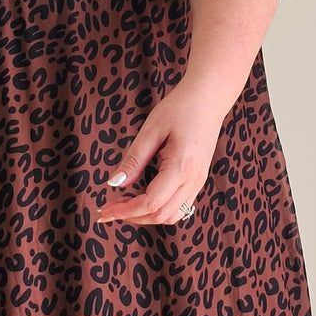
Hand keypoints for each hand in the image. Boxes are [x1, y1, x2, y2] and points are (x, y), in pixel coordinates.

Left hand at [95, 81, 225, 225]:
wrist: (209, 99)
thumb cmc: (180, 108)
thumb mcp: (151, 130)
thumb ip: (133, 159)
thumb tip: (114, 183)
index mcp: (181, 167)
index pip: (151, 203)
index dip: (126, 210)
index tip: (105, 209)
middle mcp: (193, 180)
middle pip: (162, 215)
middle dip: (133, 217)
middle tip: (110, 209)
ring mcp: (198, 182)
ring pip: (173, 216)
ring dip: (147, 217)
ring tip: (125, 206)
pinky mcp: (198, 180)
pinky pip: (180, 206)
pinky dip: (160, 210)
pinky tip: (143, 199)